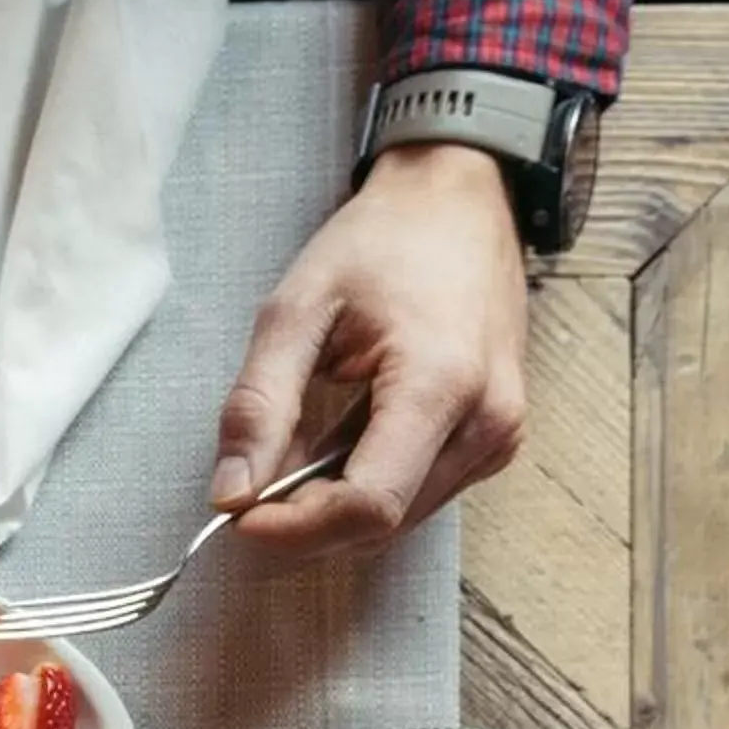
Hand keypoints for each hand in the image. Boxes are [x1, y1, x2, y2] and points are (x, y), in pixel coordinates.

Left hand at [212, 142, 528, 564]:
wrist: (458, 199)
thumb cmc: (383, 242)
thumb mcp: (298, 309)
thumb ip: (259, 405)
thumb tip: (230, 493)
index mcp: (442, 382)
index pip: (369, 505)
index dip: (297, 529)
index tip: (239, 517)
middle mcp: (487, 421)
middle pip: (382, 523)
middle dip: (307, 521)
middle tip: (252, 488)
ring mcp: (498, 434)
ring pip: (399, 520)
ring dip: (334, 507)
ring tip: (297, 449)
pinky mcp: (494, 440)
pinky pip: (419, 495)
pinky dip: (367, 485)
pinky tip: (340, 439)